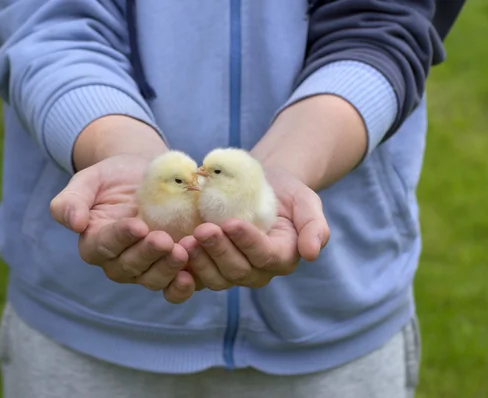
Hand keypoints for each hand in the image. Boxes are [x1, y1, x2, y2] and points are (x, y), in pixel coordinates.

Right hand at [50, 154, 196, 302]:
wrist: (148, 175)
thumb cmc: (114, 177)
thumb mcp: (90, 180)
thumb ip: (72, 199)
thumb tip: (73, 223)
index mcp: (94, 243)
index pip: (103, 246)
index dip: (120, 238)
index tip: (138, 225)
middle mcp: (119, 261)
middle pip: (129, 267)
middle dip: (147, 255)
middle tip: (164, 240)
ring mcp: (147, 267)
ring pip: (152, 279)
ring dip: (167, 269)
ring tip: (182, 252)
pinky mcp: (171, 267)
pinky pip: (173, 286)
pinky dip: (181, 287)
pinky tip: (191, 276)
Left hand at [180, 167, 329, 289]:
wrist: (258, 185)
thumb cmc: (284, 192)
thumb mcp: (305, 201)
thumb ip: (314, 225)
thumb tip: (312, 253)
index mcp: (282, 256)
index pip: (266, 255)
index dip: (248, 242)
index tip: (230, 222)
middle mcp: (258, 271)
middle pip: (238, 270)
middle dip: (219, 251)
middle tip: (202, 230)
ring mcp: (232, 272)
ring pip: (216, 278)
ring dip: (200, 261)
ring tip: (185, 241)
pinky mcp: (210, 268)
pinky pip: (197, 277)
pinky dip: (185, 268)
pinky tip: (173, 252)